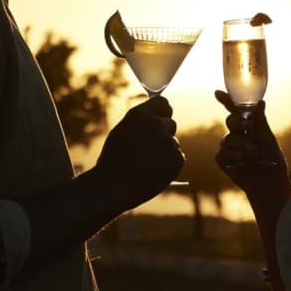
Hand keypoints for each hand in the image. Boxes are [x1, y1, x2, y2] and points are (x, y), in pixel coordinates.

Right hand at [96, 96, 183, 211]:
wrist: (112, 187)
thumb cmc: (112, 163)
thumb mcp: (121, 135)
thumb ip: (140, 124)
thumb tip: (157, 120)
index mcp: (139, 115)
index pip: (163, 104)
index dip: (163, 113)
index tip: (162, 119)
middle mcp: (155, 124)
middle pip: (170, 124)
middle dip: (164, 135)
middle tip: (149, 151)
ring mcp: (168, 141)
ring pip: (173, 144)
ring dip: (165, 153)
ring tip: (145, 166)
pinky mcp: (176, 158)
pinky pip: (177, 159)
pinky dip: (169, 167)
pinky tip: (153, 174)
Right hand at [214, 91, 286, 195]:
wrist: (268, 182)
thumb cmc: (271, 160)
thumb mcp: (267, 138)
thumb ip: (260, 121)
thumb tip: (261, 102)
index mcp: (249, 127)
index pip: (236, 111)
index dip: (227, 101)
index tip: (217, 93)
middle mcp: (237, 135)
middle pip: (230, 121)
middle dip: (238, 124)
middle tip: (248, 129)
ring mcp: (228, 148)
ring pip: (228, 139)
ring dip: (241, 146)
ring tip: (253, 154)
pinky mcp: (222, 160)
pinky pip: (222, 153)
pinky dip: (234, 156)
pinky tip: (242, 162)